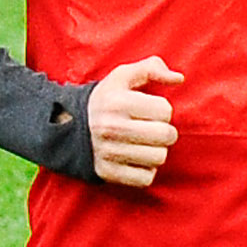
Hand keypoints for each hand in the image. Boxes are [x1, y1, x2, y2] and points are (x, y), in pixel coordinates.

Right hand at [87, 56, 182, 186]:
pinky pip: (146, 177)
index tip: (147, 110)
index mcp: (117, 103)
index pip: (165, 110)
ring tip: (142, 143)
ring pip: (159, 157)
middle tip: (150, 128)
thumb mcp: (122, 77)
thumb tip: (179, 78)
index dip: (161, 109)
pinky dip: (145, 170)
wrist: (66, 127)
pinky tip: (134, 158)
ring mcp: (108, 152)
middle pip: (167, 136)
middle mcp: (111, 128)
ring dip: (156, 151)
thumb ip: (151, 68)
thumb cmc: (105, 101)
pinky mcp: (108, 173)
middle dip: (163, 131)